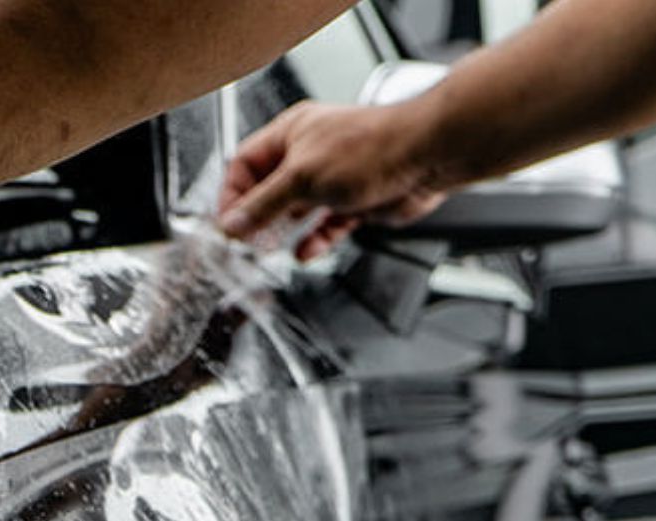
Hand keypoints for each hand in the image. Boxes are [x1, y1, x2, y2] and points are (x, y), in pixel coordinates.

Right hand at [216, 100, 452, 259]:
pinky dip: (315, 240)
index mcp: (290, 134)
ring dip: (283, 231)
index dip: (232, 195)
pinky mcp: (353, 201)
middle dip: (256, 217)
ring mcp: (332, 179)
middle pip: (268, 189)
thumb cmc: (373, 147)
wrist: (427, 155)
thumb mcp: (302, 177)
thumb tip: (232, 223)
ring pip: (296, 211)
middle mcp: (309, 154)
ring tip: (268, 249)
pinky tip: (305, 251)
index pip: (244, 165)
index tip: (228, 224)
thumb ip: (264, 204)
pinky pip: (325, 225)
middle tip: (245, 241)